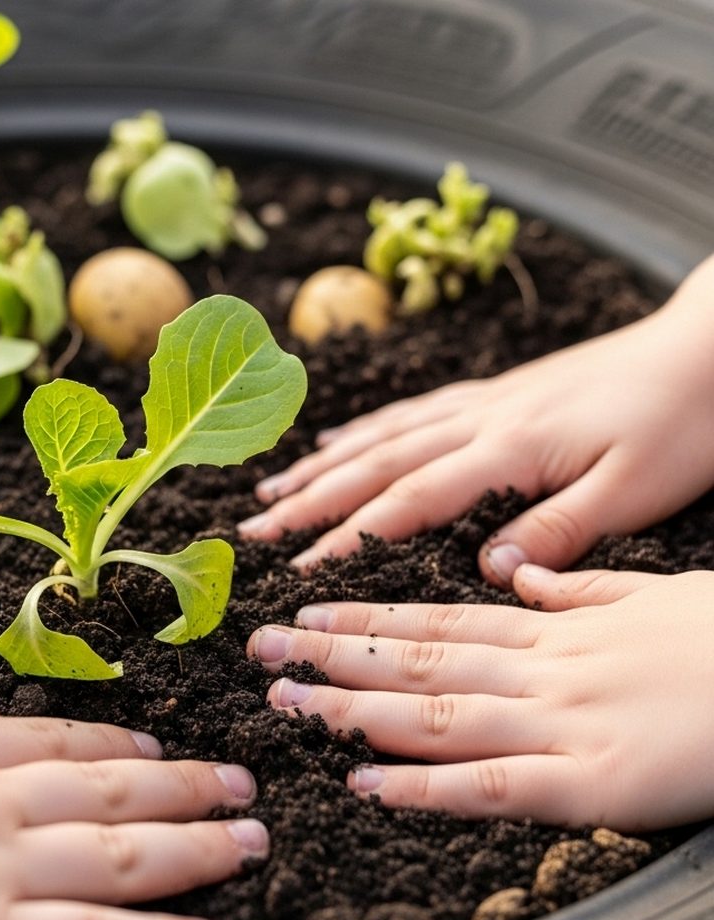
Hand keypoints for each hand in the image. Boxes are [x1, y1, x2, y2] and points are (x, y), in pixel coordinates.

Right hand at [238, 259, 713, 582]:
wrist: (708, 348)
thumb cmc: (681, 421)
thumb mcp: (635, 491)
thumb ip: (557, 529)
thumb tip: (487, 571)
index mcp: (511, 446)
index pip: (410, 498)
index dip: (347, 536)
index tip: (295, 571)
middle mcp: (484, 418)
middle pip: (376, 461)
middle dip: (308, 498)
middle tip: (251, 529)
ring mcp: (487, 401)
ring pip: (386, 433)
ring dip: (323, 462)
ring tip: (271, 487)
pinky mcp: (500, 393)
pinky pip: (415, 410)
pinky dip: (368, 428)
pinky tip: (342, 440)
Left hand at [248, 567, 713, 829]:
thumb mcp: (648, 591)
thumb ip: (578, 585)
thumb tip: (523, 574)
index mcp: (554, 627)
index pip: (438, 618)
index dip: (365, 618)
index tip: (307, 612)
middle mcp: (542, 669)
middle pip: (418, 659)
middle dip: (334, 655)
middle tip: (261, 653)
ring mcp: (562, 725)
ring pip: (437, 713)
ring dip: (355, 710)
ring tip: (289, 706)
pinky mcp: (592, 784)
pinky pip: (493, 785)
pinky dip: (426, 787)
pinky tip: (368, 785)